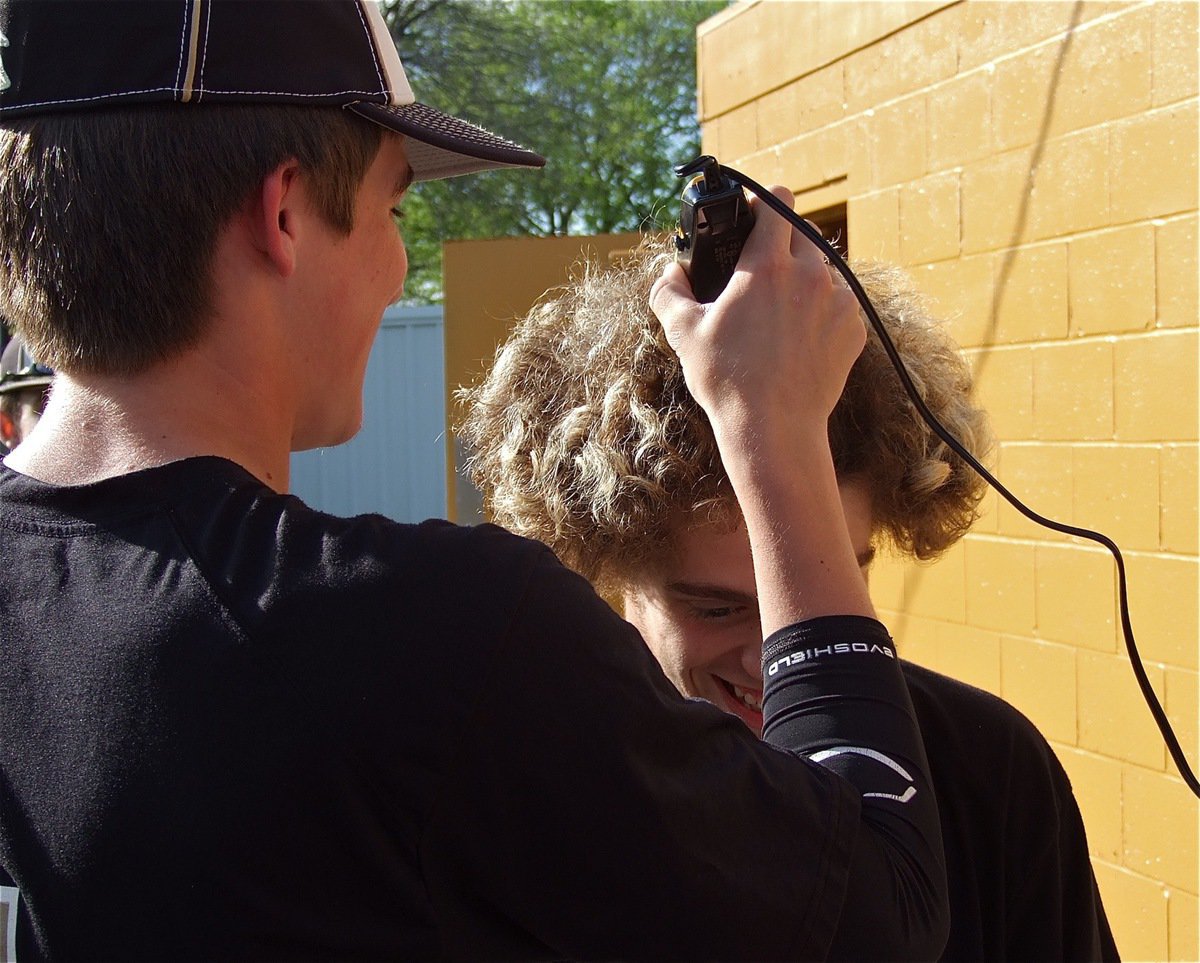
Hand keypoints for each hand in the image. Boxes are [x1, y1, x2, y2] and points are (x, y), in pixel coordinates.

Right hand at [650, 186, 864, 454]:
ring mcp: (838, 301)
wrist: (774, 428)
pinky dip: (821, 311)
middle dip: (782, 242)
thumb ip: (669, 292)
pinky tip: (798, 339)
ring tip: (779, 313)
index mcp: (767, 265)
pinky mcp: (854, 328)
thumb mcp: (684, 333)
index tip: (752, 217)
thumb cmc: (727, 380)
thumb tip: (670, 273)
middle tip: (760, 271)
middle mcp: (810, 274)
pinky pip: (839, 303)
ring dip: (803, 278)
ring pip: (823, 269)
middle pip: (803, 232)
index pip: (778, 202)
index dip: (763, 203)